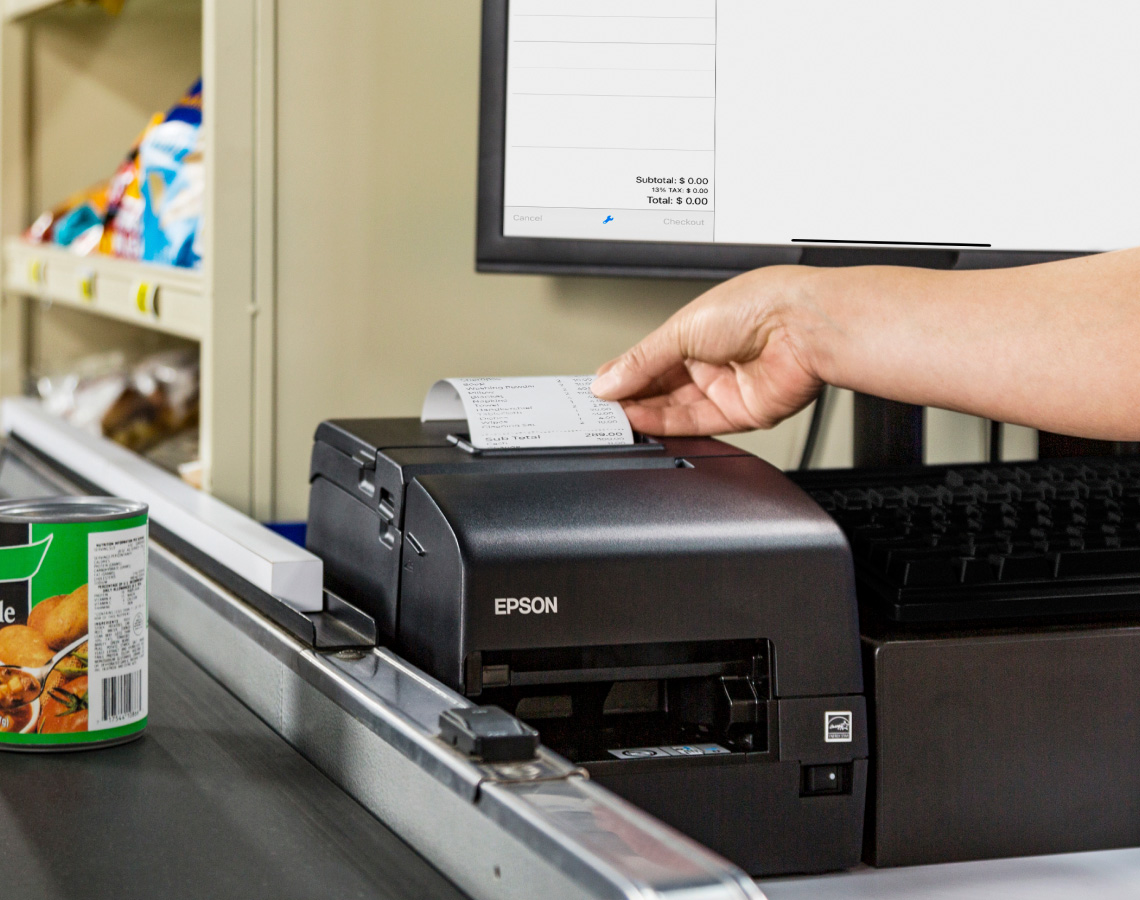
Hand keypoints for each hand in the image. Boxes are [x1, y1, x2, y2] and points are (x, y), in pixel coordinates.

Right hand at [591, 266, 824, 434]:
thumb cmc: (760, 304)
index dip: (625, 372)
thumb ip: (642, 360)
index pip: (651, 358)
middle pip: (662, 386)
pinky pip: (697, 424)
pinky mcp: (741, 413)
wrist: (804, 325)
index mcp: (699, 329)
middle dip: (630, 396)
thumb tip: (607, 380)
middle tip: (599, 406)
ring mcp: (727, 386)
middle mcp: (713, 358)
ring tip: (613, 416)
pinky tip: (640, 420)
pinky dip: (666, 424)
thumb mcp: (681, 327)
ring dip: (643, 413)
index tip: (597, 387)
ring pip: (676, 408)